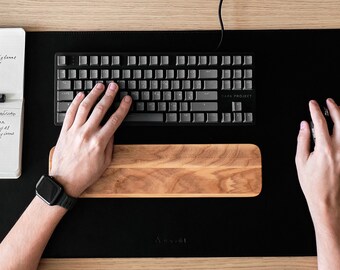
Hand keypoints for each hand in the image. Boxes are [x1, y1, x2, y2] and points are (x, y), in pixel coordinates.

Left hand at [50, 82, 131, 196]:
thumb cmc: (85, 174)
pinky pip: (70, 113)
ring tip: (99, 86)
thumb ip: (110, 144)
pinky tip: (81, 95)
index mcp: (99, 142)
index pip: (114, 120)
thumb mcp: (105, 162)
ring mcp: (74, 131)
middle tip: (114, 86)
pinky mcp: (64, 131)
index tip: (126, 100)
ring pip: (84, 107)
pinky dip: (75, 102)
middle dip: (109, 95)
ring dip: (93, 94)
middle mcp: (87, 134)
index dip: (122, 108)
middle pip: (100, 109)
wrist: (65, 181)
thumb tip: (112, 130)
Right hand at [295, 98, 339, 230]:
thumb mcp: (301, 161)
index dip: (315, 110)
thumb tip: (303, 126)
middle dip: (334, 108)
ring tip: (338, 109)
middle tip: (328, 102)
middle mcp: (339, 149)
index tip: (312, 104)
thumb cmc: (313, 184)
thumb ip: (303, 141)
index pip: (320, 122)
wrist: (327, 201)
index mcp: (324, 149)